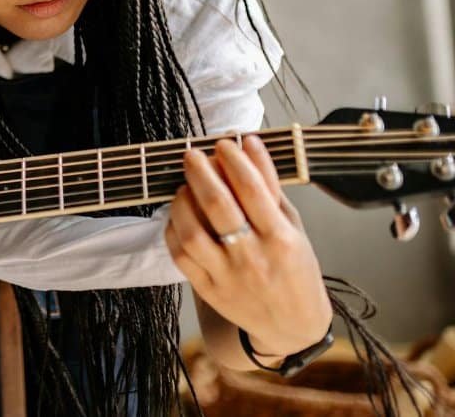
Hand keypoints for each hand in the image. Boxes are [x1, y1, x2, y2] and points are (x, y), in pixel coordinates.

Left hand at [164, 136, 331, 358]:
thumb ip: (270, 188)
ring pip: (193, 233)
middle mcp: (253, 258)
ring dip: (183, 202)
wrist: (292, 326)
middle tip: (192, 155)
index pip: (253, 191)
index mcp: (281, 240)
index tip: (225, 143)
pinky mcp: (208, 289)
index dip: (235, 162)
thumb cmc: (296, 269)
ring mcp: (227, 276)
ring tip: (184, 185)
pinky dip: (174, 230)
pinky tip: (178, 215)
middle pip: (219, 208)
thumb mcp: (293, 227)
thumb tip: (250, 145)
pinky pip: (180, 256)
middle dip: (202, 174)